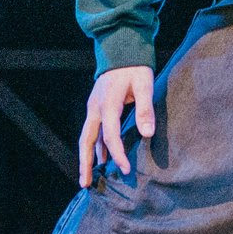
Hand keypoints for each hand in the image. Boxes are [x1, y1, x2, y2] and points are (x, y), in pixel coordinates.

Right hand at [78, 67, 154, 187]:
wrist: (121, 48)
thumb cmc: (136, 67)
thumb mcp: (145, 84)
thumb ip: (145, 109)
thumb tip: (147, 134)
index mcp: (108, 104)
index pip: (110, 137)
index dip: (118, 155)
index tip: (125, 170)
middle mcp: (95, 108)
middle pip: (86, 141)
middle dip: (85, 164)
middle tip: (85, 185)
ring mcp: (92, 107)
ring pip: (86, 137)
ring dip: (87, 157)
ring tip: (88, 177)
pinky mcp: (95, 106)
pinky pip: (91, 130)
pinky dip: (93, 146)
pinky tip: (98, 157)